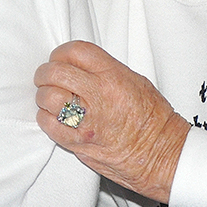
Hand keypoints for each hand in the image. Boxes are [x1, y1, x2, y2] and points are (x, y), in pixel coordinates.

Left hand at [34, 40, 190, 203]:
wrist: (162, 155)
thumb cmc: (154, 121)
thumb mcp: (135, 81)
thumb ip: (105, 70)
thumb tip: (81, 66)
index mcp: (113, 76)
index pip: (75, 51)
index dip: (61, 52)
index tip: (59, 58)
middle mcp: (98, 95)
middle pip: (55, 72)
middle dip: (46, 72)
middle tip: (47, 77)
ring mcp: (87, 120)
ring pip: (47, 97)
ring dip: (44, 96)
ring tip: (51, 98)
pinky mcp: (79, 143)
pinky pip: (49, 125)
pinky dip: (46, 119)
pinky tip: (54, 117)